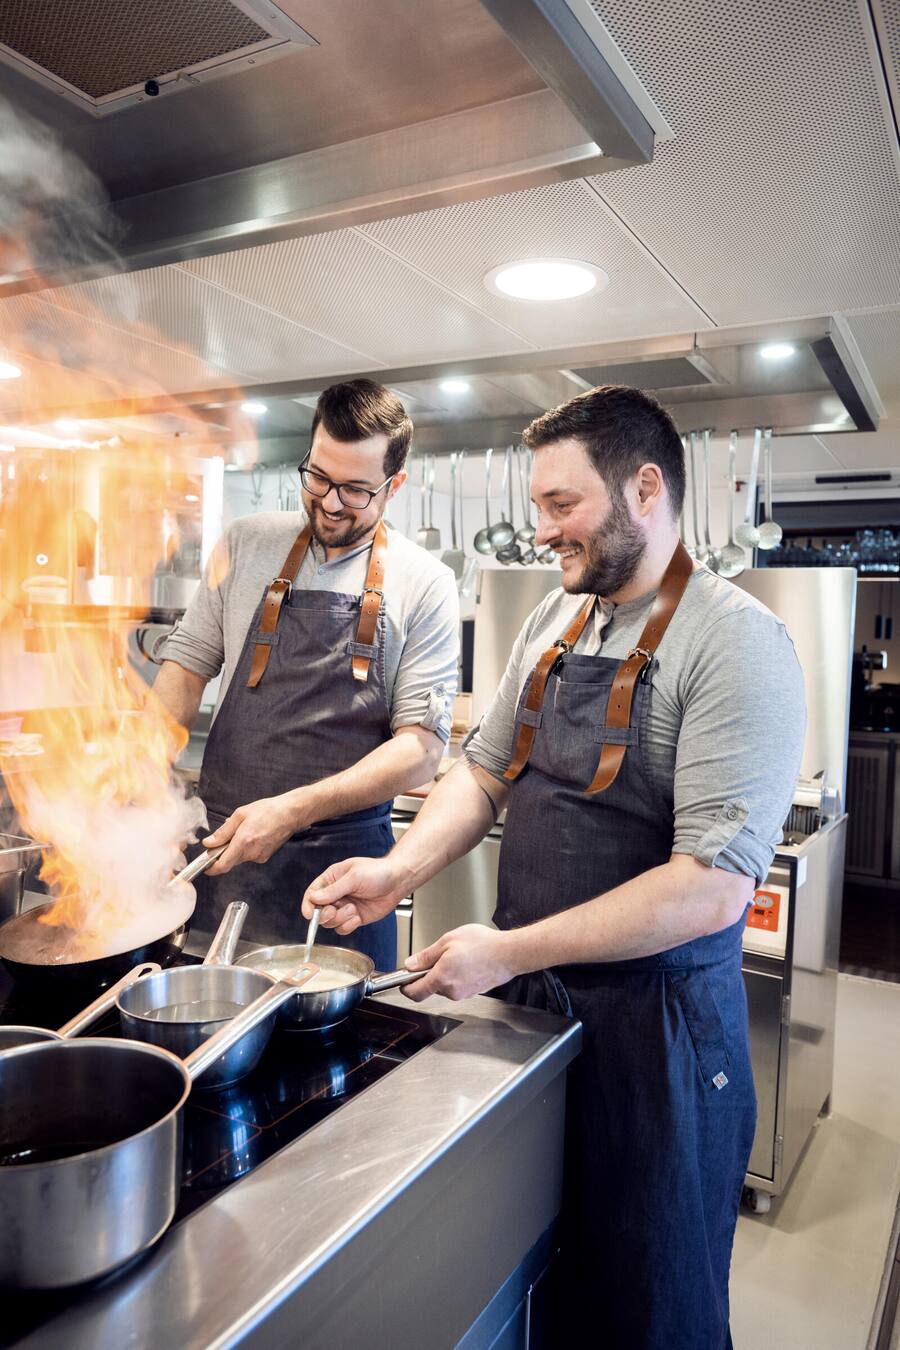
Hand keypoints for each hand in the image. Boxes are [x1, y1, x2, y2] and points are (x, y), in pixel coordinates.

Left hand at [203, 794, 300, 873]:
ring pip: (239, 858)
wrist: (290, 814)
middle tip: (225, 838)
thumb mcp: (240, 815)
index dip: (211, 868)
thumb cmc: (267, 810)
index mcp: (243, 842)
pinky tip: (253, 834)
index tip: (205, 866)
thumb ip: (223, 831)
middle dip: (223, 853)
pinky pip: (249, 855)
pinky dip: (245, 848)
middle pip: (230, 861)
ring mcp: (259, 856)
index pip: (223, 865)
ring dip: (235, 848)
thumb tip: (209, 843)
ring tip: (244, 830)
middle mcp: (251, 853)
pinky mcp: (265, 857)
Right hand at [301, 857, 409, 934]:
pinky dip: (349, 926)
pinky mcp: (353, 918)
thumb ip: (334, 889)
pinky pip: (342, 929)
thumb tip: (314, 898)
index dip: (308, 905)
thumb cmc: (378, 872)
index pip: (312, 893)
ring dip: (341, 919)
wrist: (398, 882)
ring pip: (330, 922)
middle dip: (326, 914)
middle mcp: (335, 894)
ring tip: (353, 909)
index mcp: (332, 879)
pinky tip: (358, 917)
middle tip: (335, 910)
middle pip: (319, 912)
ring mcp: (344, 907)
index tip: (309, 914)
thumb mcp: (354, 877)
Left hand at [402, 924, 517, 1002]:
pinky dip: (458, 975)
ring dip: (445, 973)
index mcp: (441, 978)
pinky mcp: (473, 992)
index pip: (414, 993)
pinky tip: (467, 961)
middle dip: (430, 973)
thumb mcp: (448, 941)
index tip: (403, 980)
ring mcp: (463, 993)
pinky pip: (458, 985)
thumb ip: (426, 956)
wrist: (508, 954)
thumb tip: (411, 964)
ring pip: (445, 986)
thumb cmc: (482, 945)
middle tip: (438, 955)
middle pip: (430, 987)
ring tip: (457, 955)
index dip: (405, 986)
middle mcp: (451, 991)